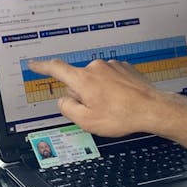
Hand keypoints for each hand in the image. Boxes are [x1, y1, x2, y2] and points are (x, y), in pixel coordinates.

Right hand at [28, 58, 174, 138]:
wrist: (152, 109)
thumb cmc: (122, 115)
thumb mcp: (86, 121)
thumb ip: (68, 109)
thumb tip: (64, 100)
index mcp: (83, 79)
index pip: (56, 69)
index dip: (42, 67)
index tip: (34, 65)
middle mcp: (96, 68)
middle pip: (78, 80)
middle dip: (82, 94)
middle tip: (95, 110)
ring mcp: (112, 66)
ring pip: (95, 80)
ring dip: (99, 92)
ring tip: (113, 107)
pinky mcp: (124, 69)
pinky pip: (110, 79)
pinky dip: (112, 89)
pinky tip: (121, 101)